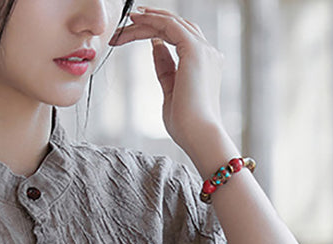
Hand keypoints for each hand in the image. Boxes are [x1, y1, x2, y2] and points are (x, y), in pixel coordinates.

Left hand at [109, 8, 229, 167]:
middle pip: (176, 27)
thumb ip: (165, 67)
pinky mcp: (194, 51)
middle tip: (124, 24)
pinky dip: (152, 20)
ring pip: (173, 23)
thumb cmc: (186, 125)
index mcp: (204, 64)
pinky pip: (170, 26)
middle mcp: (207, 53)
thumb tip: (156, 45)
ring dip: (148, 19)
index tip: (134, 31)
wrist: (199, 136)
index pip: (180, 37)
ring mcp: (203, 50)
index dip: (157, 31)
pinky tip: (136, 19)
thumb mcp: (170, 91)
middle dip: (149, 23)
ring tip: (126, 20)